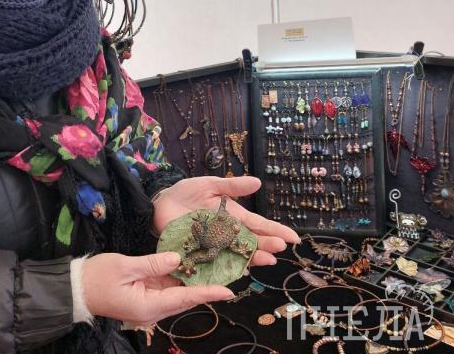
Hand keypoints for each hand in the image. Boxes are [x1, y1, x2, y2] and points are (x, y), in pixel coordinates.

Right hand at [81, 251, 233, 324]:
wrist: (75, 289)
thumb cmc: (96, 277)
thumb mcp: (125, 266)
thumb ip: (153, 263)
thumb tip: (178, 258)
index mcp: (148, 306)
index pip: (183, 298)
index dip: (207, 293)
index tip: (227, 291)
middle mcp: (152, 310)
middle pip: (185, 298)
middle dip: (206, 287)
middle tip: (229, 274)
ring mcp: (149, 305)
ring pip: (177, 293)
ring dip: (194, 282)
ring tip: (215, 268)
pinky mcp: (145, 297)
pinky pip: (167, 289)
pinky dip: (179, 279)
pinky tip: (190, 266)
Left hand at [152, 176, 299, 265]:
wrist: (160, 203)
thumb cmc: (187, 193)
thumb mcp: (210, 185)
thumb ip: (232, 186)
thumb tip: (257, 182)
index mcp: (233, 217)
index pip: (258, 225)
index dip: (276, 231)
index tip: (293, 238)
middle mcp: (227, 234)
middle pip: (251, 242)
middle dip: (266, 245)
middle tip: (280, 247)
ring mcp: (215, 245)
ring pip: (237, 255)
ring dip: (252, 258)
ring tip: (267, 259)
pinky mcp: (199, 252)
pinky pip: (215, 263)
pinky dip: (226, 268)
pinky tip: (239, 271)